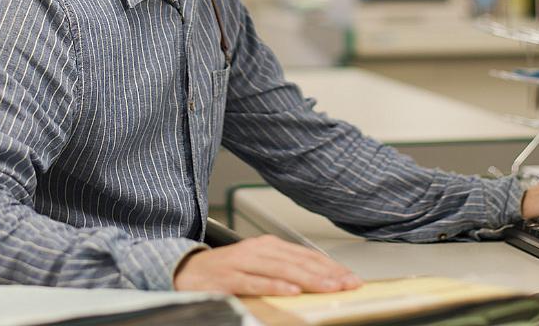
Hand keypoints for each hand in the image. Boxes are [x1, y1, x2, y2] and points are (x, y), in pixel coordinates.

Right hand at [173, 235, 362, 295]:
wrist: (187, 269)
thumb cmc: (227, 270)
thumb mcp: (260, 265)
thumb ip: (286, 270)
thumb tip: (319, 280)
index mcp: (270, 246)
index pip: (308, 256)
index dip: (332, 267)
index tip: (352, 278)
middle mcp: (259, 250)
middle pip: (299, 262)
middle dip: (327, 274)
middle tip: (348, 284)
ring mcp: (243, 262)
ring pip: (282, 270)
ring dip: (308, 279)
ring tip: (329, 287)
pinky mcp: (228, 277)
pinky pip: (255, 282)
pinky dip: (274, 286)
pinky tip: (290, 291)